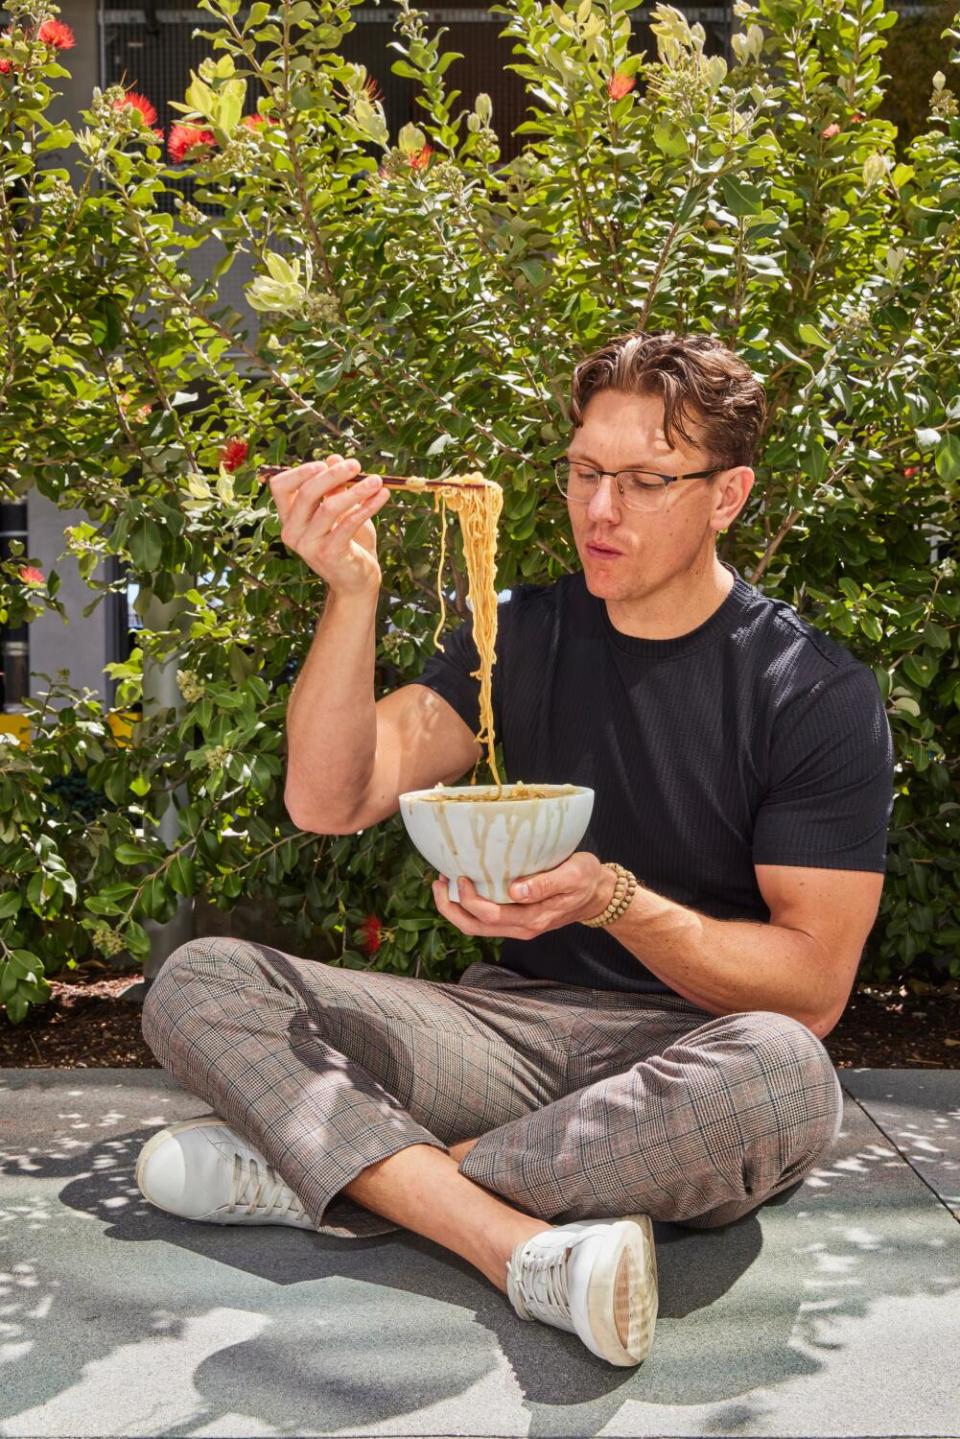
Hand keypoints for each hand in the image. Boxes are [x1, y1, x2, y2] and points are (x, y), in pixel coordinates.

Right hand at [263, 453, 388, 595]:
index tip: (326, 463)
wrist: (356, 581)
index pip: (280, 486)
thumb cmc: (348, 542)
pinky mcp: (328, 554)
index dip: (301, 471)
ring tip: (377, 481)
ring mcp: (308, 545)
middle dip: (333, 474)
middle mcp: (292, 531)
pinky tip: (382, 496)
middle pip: (307, 492)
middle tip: (356, 465)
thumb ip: (335, 487)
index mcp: (289, 517)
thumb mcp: (342, 511)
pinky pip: (348, 524)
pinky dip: (367, 507)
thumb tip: (334, 457)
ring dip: (356, 490)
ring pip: (330, 507)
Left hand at [431, 851, 614, 939]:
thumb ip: (545, 884)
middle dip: (450, 907)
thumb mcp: (573, 875)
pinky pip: (485, 919)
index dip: (469, 899)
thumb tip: (515, 890)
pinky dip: (467, 906)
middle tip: (437, 881)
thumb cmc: (586, 880)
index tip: (459, 875)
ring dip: (455, 908)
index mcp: (532, 919)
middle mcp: (521, 927)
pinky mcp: (516, 917)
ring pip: (476, 926)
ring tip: (441, 884)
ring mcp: (517, 925)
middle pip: (475, 927)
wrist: (598, 894)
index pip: (490, 916)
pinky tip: (462, 886)